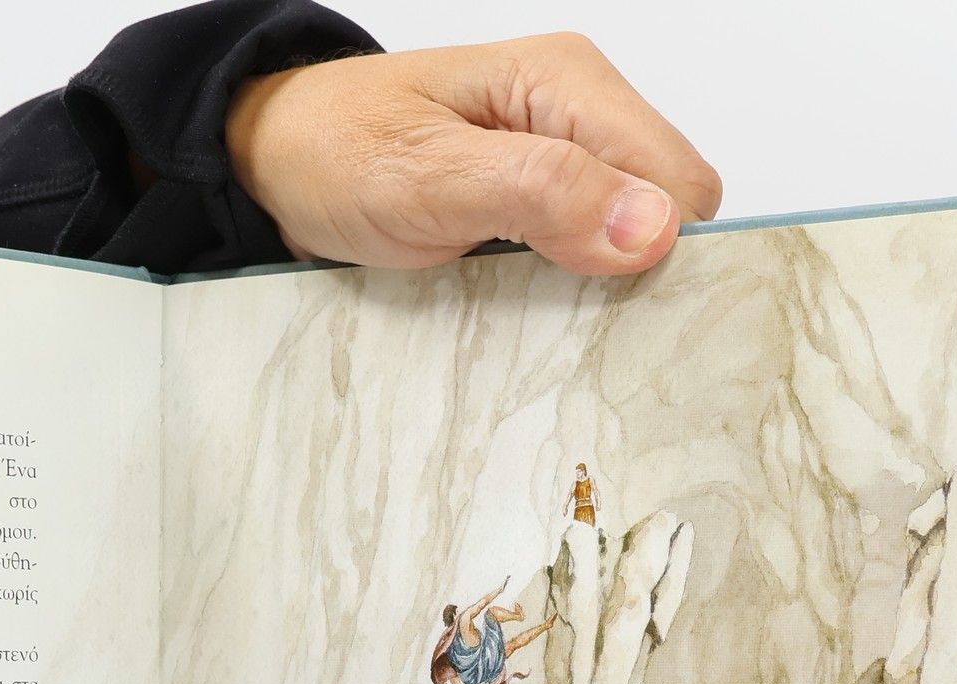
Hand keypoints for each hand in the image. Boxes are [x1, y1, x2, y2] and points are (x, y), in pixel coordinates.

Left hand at [226, 33, 722, 274]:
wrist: (278, 159)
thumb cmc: (337, 153)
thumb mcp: (430, 178)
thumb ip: (541, 195)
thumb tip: (649, 229)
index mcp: (567, 83)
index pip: (678, 181)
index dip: (663, 253)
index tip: (620, 315)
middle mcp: (577, 112)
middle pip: (666, 210)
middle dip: (638, 274)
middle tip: (572, 327)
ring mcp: (559, 157)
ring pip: (631, 236)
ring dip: (603, 287)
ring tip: (548, 320)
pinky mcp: (534, 200)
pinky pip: (585, 250)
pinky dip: (571, 287)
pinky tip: (533, 309)